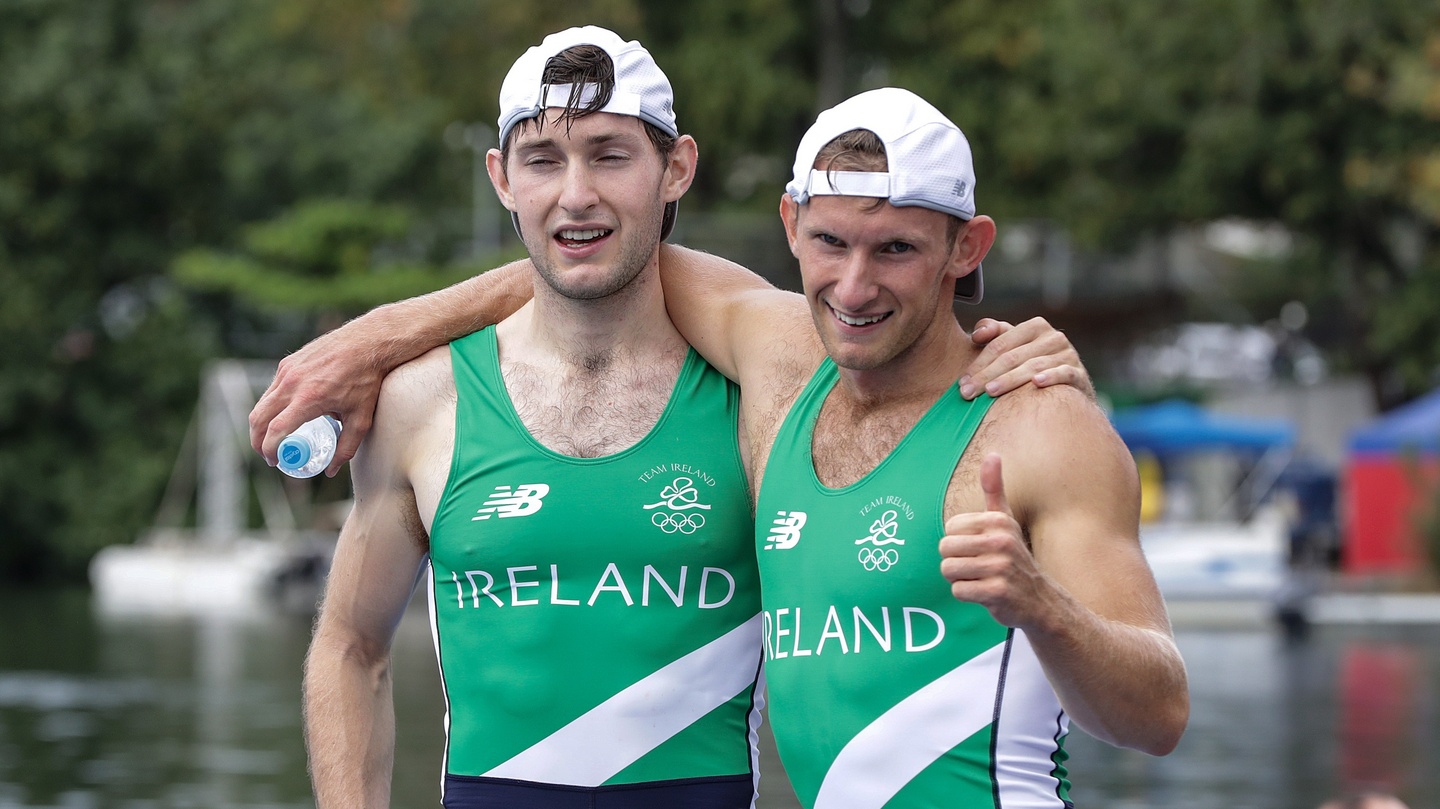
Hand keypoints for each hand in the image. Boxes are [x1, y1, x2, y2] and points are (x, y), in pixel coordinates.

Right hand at [249, 328, 383, 475]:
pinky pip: (273, 388)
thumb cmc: (367, 381)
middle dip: (257, 441)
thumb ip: (346, 448)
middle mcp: (293, 383)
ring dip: (262, 423)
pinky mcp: (288, 362)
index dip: (269, 449)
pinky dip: (272, 405)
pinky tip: (284, 413)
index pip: (276, 430)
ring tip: (273, 437)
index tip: (274, 461)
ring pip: (263, 403)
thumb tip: (330, 470)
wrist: (368, 343)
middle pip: (259, 418)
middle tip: (267, 454)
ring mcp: (288, 370)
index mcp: (309, 399)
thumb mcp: (361, 420)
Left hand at [939, 454, 1051, 628]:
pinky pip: (958, 591)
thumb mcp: (1005, 520)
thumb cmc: (1013, 555)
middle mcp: (1000, 541)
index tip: (979, 547)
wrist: (1039, 599)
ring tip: (980, 578)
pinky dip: (967, 595)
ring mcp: (1000, 567)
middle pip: (945, 548)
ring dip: (960, 578)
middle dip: (955, 561)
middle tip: (977, 566)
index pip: (950, 528)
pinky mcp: (997, 592)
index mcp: (998, 521)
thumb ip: (994, 488)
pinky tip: (985, 593)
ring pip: (948, 570)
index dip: (958, 541)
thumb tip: (993, 454)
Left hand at [962, 317, 1093, 399]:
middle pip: (1013, 356)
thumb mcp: (1015, 347)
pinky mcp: (1079, 374)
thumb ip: (995, 334)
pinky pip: (1064, 374)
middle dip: (987, 375)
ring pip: (1033, 366)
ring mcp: (1068, 355)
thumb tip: (977, 334)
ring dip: (1010, 379)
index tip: (962, 381)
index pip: (1000, 344)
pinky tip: (1036, 383)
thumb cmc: (1033, 365)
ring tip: (990, 392)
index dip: (979, 362)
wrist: (1070, 389)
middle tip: (968, 392)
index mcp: (1035, 326)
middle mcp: (1053, 337)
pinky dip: (1051, 377)